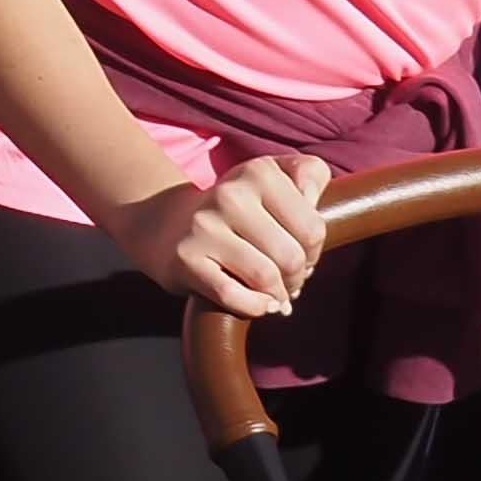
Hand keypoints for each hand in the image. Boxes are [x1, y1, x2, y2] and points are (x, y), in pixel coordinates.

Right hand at [119, 149, 334, 321]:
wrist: (168, 224)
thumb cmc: (237, 209)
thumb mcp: (274, 178)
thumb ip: (309, 173)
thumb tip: (311, 199)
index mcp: (257, 173)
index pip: (313, 230)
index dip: (313, 251)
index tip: (298, 253)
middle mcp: (228, 195)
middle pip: (291, 257)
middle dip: (297, 276)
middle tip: (288, 279)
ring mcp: (203, 227)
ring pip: (265, 278)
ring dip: (278, 295)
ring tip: (275, 293)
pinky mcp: (184, 259)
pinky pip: (233, 296)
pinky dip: (254, 307)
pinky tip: (259, 304)